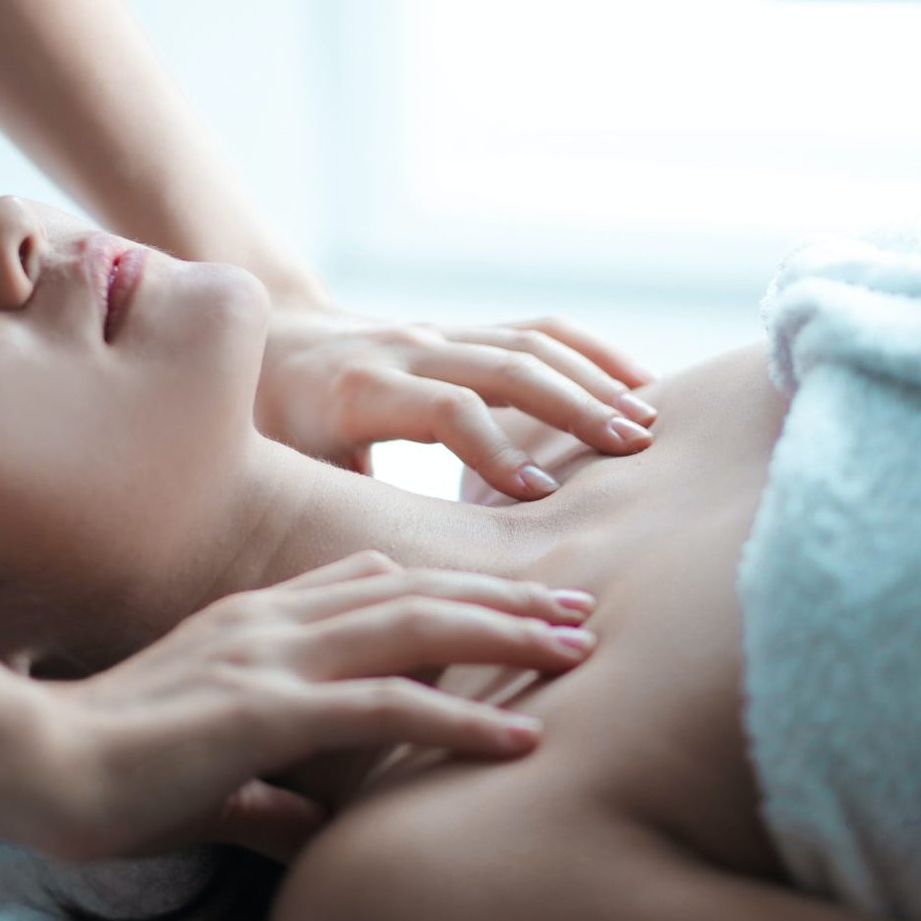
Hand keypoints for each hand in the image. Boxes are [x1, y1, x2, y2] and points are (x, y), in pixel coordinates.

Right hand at [8, 552, 598, 863]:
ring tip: (577, 648)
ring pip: (414, 628)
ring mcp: (271, 659)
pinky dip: (461, 719)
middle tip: (577, 610)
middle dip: (500, 598)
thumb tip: (310, 830)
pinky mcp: (268, 710)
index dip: (444, 589)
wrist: (32, 766)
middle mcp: (270, 623)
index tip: (509, 600)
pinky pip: (386, 706)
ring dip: (504, 636)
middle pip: (410, 589)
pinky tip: (520, 735)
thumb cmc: (103, 776)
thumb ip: (263, 796)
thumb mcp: (203, 779)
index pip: (366, 582)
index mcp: (250, 624)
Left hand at [255, 307, 659, 499]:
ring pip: (529, 342)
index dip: (494, 446)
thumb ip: (334, 513)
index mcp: (361, 390)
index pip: (445, 408)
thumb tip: (378, 590)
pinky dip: (592, 352)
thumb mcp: (289, 471)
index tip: (539, 494)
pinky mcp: (466, 334)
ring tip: (647, 423)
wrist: (273, 345)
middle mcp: (407, 351)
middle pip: (503, 366)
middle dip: (571, 407)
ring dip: (593, 379)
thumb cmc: (276, 430)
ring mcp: (442, 335)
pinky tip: (640, 383)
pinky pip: (538, 330)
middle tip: (630, 451)